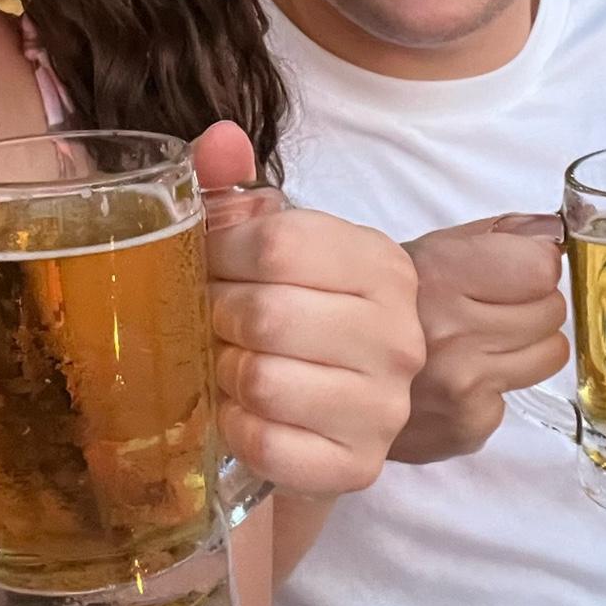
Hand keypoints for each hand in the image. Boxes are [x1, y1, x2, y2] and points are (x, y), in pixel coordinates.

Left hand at [192, 121, 424, 497]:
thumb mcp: (266, 239)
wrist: (324, 403)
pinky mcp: (359, 466)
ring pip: (262, 382)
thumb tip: (218, 139)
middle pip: (265, 316)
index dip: (219, 255)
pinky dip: (235, 428)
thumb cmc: (287, 306)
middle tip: (210, 319)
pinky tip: (239, 412)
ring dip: (223, 373)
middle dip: (216, 317)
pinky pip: (267, 445)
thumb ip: (232, 183)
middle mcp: (398, 334)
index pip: (276, 245)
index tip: (207, 266)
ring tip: (226, 362)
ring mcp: (386, 406)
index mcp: (380, 262)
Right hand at [392, 215, 568, 463]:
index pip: (540, 268)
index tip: (514, 268)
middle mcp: (452, 332)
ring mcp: (462, 385)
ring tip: (484, 339)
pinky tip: (462, 376)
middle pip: (550, 310)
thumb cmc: (391, 303)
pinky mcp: (467, 426)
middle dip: (531, 303)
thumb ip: (498, 234)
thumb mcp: (432, 249)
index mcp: (442, 275)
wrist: (332, 370)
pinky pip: (516, 394)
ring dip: (526, 344)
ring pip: (550, 353)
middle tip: (493, 306)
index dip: (533, 264)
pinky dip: (497, 384)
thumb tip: (553, 233)